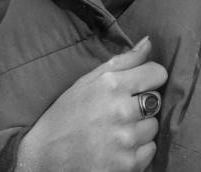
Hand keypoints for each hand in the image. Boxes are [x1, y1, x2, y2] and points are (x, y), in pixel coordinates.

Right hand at [15, 36, 166, 171]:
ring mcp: (126, 140)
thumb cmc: (66, 114)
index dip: (150, 77)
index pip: (157, 73)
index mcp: (112, 85)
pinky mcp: (127, 165)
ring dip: (140, 127)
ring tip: (117, 129)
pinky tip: (118, 147)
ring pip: (154, 126)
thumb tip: (149, 42)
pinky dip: (138, 150)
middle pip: (157, 100)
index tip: (140, 83)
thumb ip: (123, 60)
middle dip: (143, 103)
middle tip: (121, 110)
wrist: (43, 156)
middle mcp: (121, 111)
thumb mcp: (88, 80)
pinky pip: (149, 150)